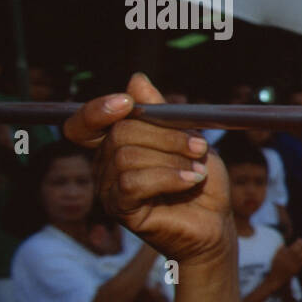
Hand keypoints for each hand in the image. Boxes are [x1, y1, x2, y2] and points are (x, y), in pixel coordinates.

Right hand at [63, 73, 230, 265]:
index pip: (86, 123)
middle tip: (199, 148)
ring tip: (198, 171)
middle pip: (120, 133)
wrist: (216, 222)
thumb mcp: (187, 137)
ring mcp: (108, 189)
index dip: (97, 110)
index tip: (127, 102)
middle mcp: (105, 165)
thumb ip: (161, 111)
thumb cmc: (201, 179)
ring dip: (172, 160)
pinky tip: (191, 182)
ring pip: (127, 157)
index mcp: (116, 143)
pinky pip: (131, 183)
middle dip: (166, 136)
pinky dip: (167, 178)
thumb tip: (135, 79)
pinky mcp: (120, 210)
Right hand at [269, 239, 301, 280]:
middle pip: (297, 250)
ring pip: (301, 256)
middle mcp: (288, 259)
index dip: (297, 243)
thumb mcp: (275, 258)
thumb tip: (283, 244)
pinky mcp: (296, 269)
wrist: (277, 278)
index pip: (292, 247)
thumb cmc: (275, 267)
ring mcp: (292, 264)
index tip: (301, 239)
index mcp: (283, 255)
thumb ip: (279, 251)